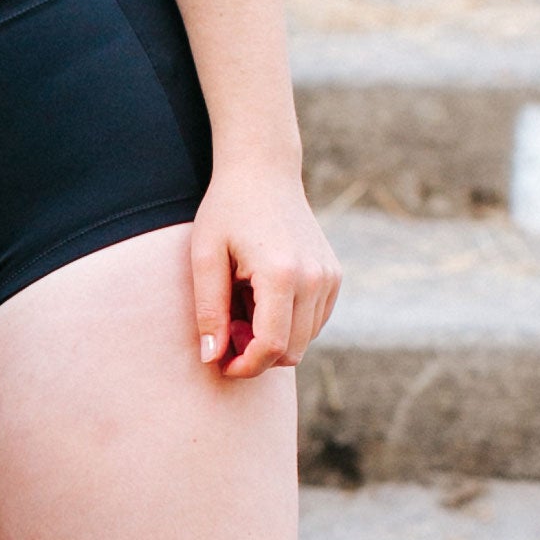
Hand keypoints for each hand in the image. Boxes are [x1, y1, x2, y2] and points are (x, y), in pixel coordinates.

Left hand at [190, 167, 338, 377]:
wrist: (264, 172)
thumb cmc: (226, 211)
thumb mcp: (205, 257)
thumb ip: (209, 310)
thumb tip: (212, 358)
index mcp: (282, 273)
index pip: (272, 346)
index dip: (245, 366)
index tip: (221, 364)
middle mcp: (315, 278)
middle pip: (292, 351)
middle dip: (256, 355)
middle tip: (226, 330)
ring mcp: (330, 277)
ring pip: (304, 341)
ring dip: (272, 339)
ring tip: (242, 306)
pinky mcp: (334, 277)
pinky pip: (313, 323)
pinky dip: (288, 324)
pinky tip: (262, 298)